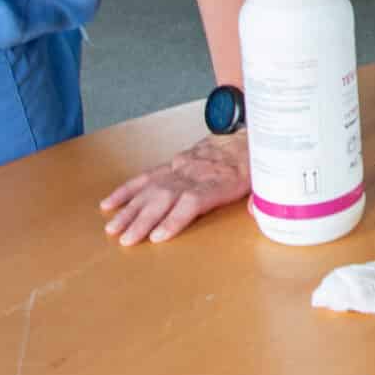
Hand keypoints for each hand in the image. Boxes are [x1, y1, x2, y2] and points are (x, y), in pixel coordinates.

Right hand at [99, 132, 250, 244]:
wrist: (245, 134)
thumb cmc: (253, 165)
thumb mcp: (264, 182)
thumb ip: (260, 199)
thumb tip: (257, 213)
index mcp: (220, 180)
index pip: (193, 199)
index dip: (175, 218)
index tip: (158, 235)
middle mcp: (196, 173)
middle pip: (166, 196)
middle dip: (144, 220)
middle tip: (127, 240)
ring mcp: (181, 167)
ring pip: (151, 188)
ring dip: (130, 209)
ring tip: (113, 228)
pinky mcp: (172, 164)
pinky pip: (146, 176)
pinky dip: (126, 190)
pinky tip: (110, 203)